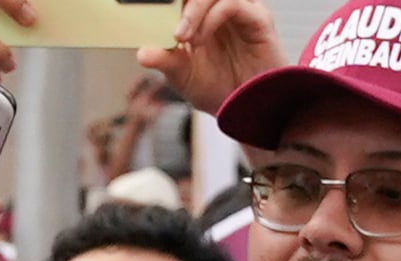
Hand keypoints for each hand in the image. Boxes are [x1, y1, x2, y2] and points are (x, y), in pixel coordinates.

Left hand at [137, 0, 284, 124]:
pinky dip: (210, 18)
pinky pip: (231, 3)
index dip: (169, 1)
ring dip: (192, 10)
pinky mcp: (258, 18)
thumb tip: (142, 54)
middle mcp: (222, 7)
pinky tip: (199, 40)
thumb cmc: (218, 89)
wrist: (247, 109)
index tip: (148, 8)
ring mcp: (241, 9)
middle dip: (178, 1)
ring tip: (181, 37)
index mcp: (202, 13)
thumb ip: (164, 61)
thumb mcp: (182, 77)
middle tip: (167, 26)